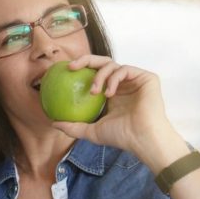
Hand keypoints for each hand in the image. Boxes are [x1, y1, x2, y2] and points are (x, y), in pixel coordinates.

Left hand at [50, 55, 187, 172]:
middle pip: (102, 62)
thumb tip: (53, 123)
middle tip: (71, 66)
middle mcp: (122, 84)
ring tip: (94, 92)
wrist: (142, 138)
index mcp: (111, 93)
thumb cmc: (120, 136)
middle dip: (85, 60)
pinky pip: (125, 69)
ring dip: (99, 75)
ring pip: (112, 65)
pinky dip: (114, 78)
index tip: (64, 71)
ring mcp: (134, 80)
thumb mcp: (90, 131)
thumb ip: (73, 126)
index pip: (94, 74)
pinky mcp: (146, 77)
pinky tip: (109, 93)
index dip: (80, 69)